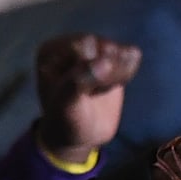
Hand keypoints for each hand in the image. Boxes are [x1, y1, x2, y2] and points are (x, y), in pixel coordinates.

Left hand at [35, 34, 142, 164]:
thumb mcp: (67, 105)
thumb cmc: (66, 120)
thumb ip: (80, 81)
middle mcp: (71, 44)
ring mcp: (93, 49)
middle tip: (92, 93)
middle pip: (103, 46)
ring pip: (118, 51)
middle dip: (105, 72)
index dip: (90, 70)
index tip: (79, 91)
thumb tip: (105, 62)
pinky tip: (115, 84)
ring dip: (117, 73)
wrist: (81, 136)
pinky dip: (127, 72)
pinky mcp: (112, 58)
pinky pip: (129, 56)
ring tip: (101, 90)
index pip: (83, 47)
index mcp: (51, 50)